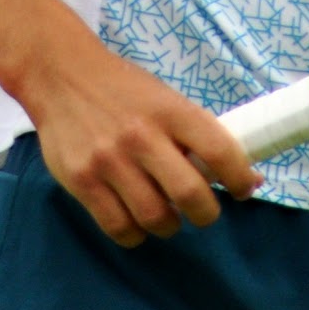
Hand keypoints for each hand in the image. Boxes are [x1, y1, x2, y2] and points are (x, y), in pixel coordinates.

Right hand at [19, 33, 262, 247]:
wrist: (63, 76)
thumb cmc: (123, 89)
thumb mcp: (164, 97)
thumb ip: (191, 132)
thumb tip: (232, 170)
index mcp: (171, 110)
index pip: (219, 150)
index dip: (239, 177)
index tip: (245, 189)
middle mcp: (142, 136)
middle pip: (189, 194)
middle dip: (206, 213)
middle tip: (204, 212)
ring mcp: (110, 161)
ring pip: (154, 217)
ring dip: (170, 226)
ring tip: (168, 217)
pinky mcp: (82, 182)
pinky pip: (118, 227)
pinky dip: (136, 234)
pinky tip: (138, 221)